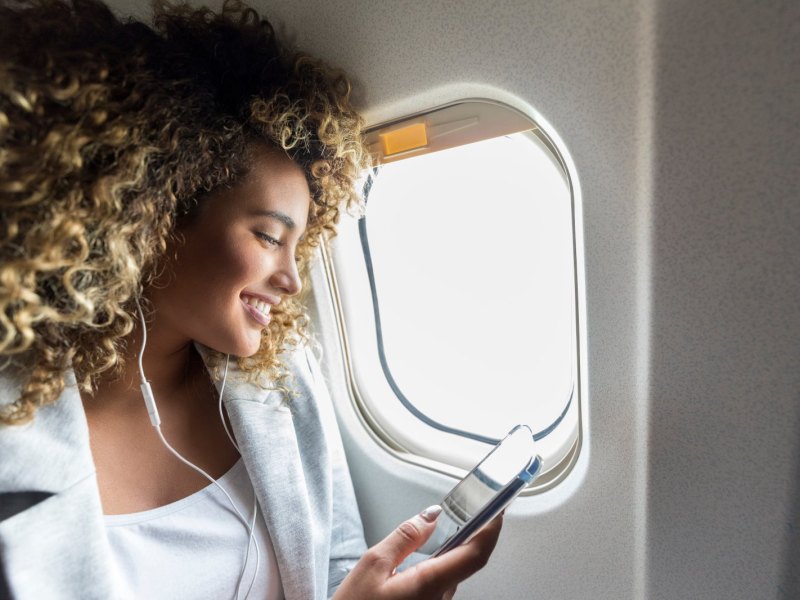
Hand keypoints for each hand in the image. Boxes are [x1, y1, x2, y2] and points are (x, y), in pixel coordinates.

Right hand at [332, 506, 502, 599]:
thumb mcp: (372, 564)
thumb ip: (405, 537)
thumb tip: (430, 516)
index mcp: (429, 586)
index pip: (475, 555)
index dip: (491, 530)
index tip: (497, 510)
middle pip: (464, 564)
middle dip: (465, 537)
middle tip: (464, 512)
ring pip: (450, 576)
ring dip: (448, 554)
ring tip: (438, 533)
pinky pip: (439, 588)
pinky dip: (437, 569)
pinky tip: (420, 562)